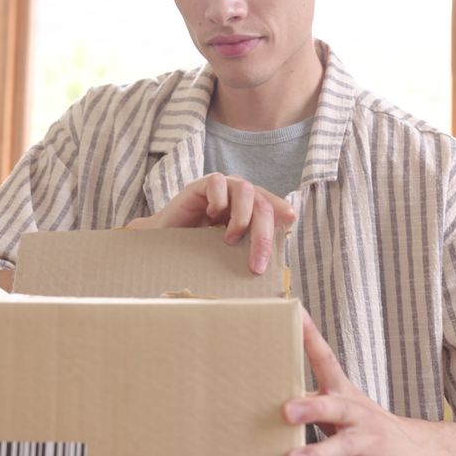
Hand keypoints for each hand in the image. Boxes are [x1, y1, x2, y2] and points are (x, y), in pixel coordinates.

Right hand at [126, 173, 295, 273]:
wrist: (164, 242)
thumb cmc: (198, 249)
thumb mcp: (229, 252)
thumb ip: (248, 252)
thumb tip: (269, 273)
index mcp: (251, 208)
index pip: (273, 206)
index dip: (282, 211)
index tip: (291, 222)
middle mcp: (239, 195)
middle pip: (262, 204)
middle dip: (263, 236)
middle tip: (256, 265)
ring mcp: (221, 188)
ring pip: (245, 190)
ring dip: (241, 219)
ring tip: (229, 240)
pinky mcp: (200, 185)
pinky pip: (217, 183)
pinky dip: (218, 201)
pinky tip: (210, 216)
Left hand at [282, 309, 444, 455]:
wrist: (413, 447)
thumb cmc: (362, 425)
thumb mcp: (341, 404)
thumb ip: (312, 400)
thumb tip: (272, 397)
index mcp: (341, 391)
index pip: (325, 357)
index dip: (310, 334)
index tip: (294, 311)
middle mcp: (354, 411)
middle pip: (333, 406)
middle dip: (311, 408)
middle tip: (286, 410)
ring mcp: (364, 436)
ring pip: (342, 443)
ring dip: (318, 450)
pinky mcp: (369, 454)